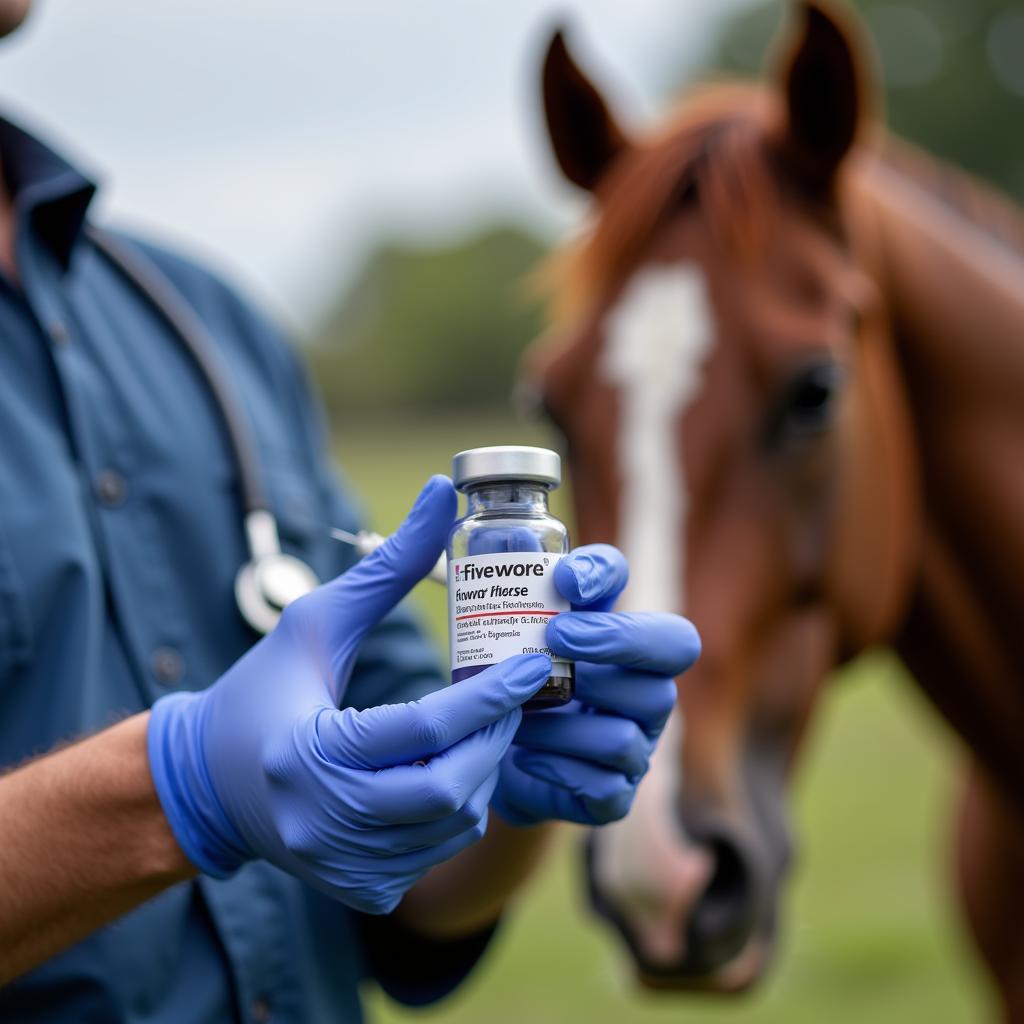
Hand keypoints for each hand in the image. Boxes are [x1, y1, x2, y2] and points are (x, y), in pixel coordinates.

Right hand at [147, 476, 550, 913]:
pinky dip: (457, 807)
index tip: (531, 664)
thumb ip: (386, 564)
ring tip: (486, 725)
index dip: (488, 695)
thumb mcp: (318, 620)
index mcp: (305, 754)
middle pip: (448, 789)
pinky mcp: (358, 887)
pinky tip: (453, 766)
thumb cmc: (264, 689)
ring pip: (452, 824)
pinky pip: (436, 851)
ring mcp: (341, 864)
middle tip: (515, 696)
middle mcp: (321, 822)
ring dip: (483, 770)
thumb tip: (440, 491)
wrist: (211, 780)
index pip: (422, 732)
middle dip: (495, 737)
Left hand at [491, 545, 699, 826]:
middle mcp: (648, 695)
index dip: (631, 598)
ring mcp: (636, 748)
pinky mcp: (612, 797)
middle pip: (668, 661)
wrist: (491, 755)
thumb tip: (529, 543)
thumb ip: (532, 585)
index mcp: (635, 651)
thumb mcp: (520, 628)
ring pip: (626, 731)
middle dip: (612, 642)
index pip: (663, 618)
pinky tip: (523, 756)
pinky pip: (603, 786)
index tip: (568, 581)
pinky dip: (558, 768)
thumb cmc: (516, 678)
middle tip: (553, 637)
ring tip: (520, 714)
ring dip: (565, 721)